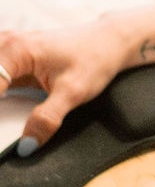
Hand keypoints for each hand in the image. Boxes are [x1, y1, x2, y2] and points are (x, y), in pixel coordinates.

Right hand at [0, 16, 135, 153]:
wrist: (110, 41)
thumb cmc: (95, 58)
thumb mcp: (74, 92)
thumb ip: (48, 118)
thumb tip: (26, 146)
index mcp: (16, 50)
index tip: (2, 140)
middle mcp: (6, 44)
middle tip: (5, 121)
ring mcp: (6, 48)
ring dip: (1, 102)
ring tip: (6, 118)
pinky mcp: (10, 58)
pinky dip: (0, 90)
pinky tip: (7, 105)